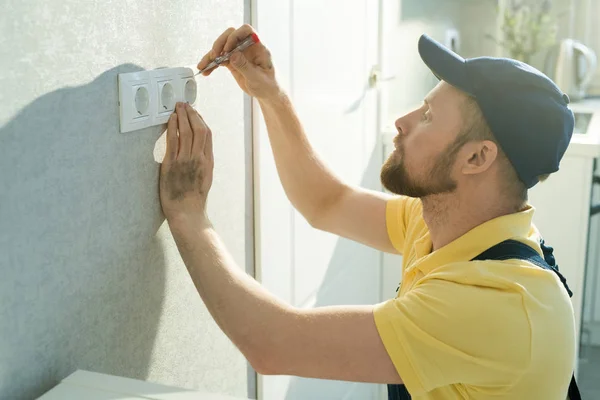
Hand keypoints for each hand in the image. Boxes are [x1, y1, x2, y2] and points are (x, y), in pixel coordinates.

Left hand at [159, 102, 213, 222]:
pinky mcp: (172, 164)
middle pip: (199, 129)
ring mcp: (186, 160)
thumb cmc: (194, 200)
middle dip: (192, 114)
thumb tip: (199, 152)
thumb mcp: (205, 179)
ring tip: (177, 107)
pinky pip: (173, 140)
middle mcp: (199, 159)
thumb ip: (203, 164)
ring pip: (186, 131)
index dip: (201, 120)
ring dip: (182, 116)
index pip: (207, 135)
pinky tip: (170, 120)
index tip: (195, 113)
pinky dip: (172, 127)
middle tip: (184, 104)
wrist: (187, 213)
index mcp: (208, 162)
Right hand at [198, 24, 281, 99]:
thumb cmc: (269, 85)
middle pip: (230, 35)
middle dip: (220, 44)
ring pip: (222, 47)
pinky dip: (212, 64)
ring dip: (212, 55)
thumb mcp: (258, 78)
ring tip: (204, 65)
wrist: (268, 94)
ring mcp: (239, 54)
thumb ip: (245, 67)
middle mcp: (248, 47)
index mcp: (259, 47)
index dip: (236, 35)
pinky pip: (220, 59)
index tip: (228, 48)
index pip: (247, 31)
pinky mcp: (233, 62)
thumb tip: (233, 55)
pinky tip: (206, 70)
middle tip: (214, 56)